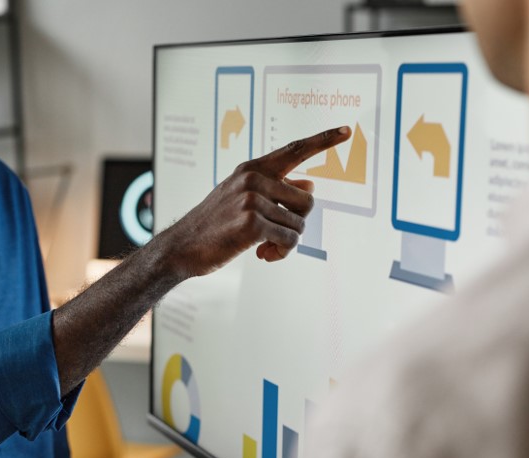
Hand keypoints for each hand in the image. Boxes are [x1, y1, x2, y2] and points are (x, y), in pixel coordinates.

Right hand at [157, 126, 351, 277]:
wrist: (182, 246)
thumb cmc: (215, 224)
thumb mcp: (242, 198)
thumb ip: (275, 189)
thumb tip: (310, 184)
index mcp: (252, 169)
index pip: (294, 150)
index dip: (323, 141)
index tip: (346, 131)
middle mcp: (253, 179)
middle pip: (308, 200)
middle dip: (298, 222)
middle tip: (276, 235)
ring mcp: (252, 200)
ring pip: (299, 224)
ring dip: (287, 241)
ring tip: (266, 247)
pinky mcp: (252, 223)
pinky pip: (289, 240)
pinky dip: (282, 251)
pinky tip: (263, 254)